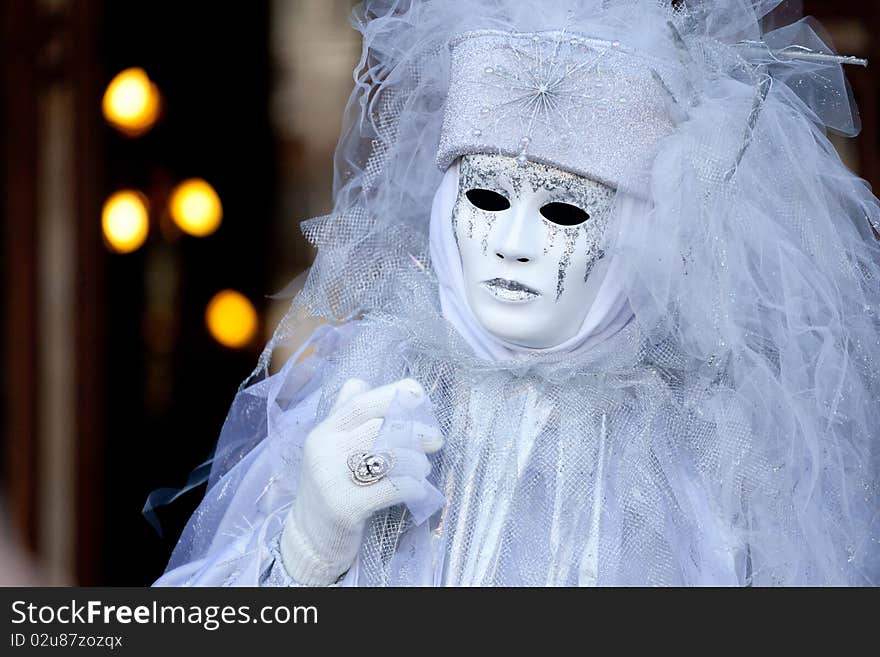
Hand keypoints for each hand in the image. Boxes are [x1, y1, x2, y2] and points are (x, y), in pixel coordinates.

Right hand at [279, 377, 442, 584]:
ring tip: (422, 468)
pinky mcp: (345, 508)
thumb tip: (365, 383)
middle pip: (379, 427)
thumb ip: (346, 416)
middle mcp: (324, 451)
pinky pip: (391, 488)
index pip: (360, 403)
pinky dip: (413, 486)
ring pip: (388, 456)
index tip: (420, 395)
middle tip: (435, 440)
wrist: (309, 540)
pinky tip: (419, 489)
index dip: (393, 394)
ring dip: (416, 461)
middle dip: (415, 431)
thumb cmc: (331, 489)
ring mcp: (332, 480)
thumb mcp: (330, 449)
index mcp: (323, 432)